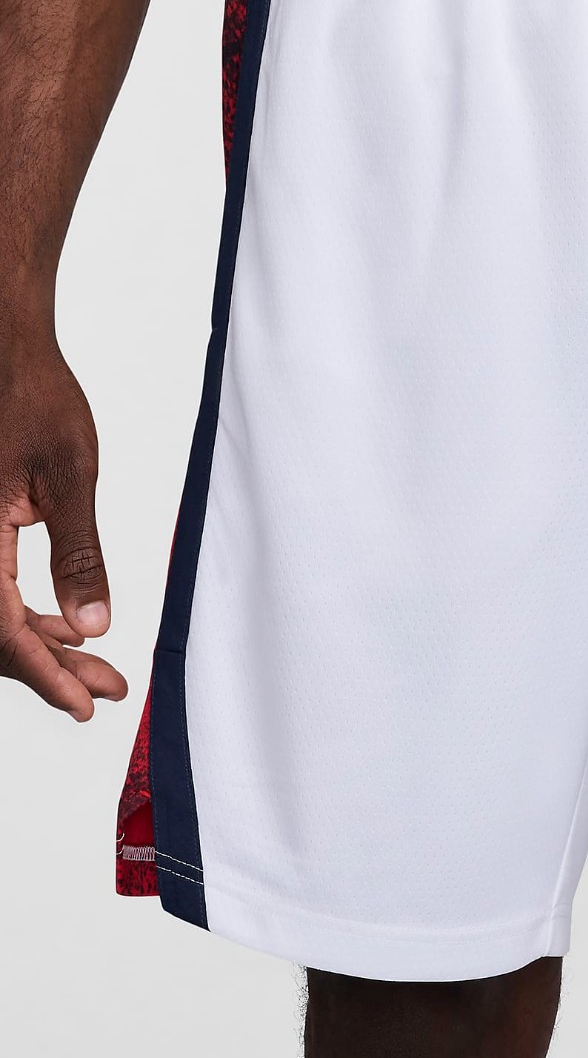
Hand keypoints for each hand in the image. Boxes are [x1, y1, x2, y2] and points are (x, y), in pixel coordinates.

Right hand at [0, 335, 126, 716]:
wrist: (5, 355)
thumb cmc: (32, 398)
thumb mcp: (69, 477)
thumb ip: (78, 553)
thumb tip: (94, 622)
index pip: (0, 628)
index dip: (43, 673)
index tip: (84, 703)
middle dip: (49, 667)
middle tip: (106, 689)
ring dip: (39, 644)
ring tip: (96, 667)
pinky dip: (25, 613)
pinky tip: (66, 626)